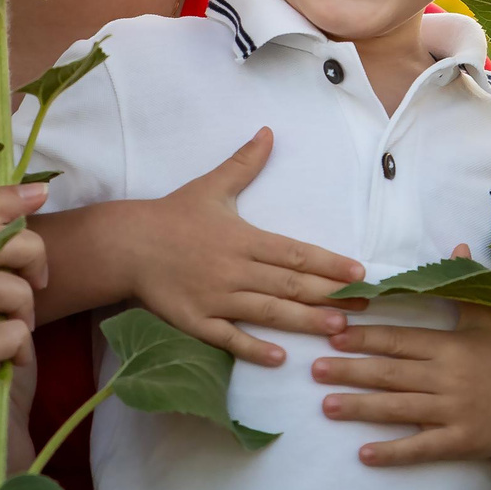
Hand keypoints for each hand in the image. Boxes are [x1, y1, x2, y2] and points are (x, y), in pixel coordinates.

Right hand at [118, 129, 368, 365]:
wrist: (126, 244)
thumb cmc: (172, 215)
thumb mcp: (211, 186)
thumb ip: (244, 163)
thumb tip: (268, 132)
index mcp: (243, 237)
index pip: (295, 252)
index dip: (329, 263)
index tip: (358, 272)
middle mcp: (235, 269)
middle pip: (289, 284)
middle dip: (329, 295)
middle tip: (364, 307)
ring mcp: (216, 298)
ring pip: (267, 312)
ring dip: (304, 320)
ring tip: (337, 329)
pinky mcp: (196, 321)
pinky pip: (228, 338)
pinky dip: (253, 348)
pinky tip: (280, 358)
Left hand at [312, 249, 490, 489]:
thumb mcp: (490, 320)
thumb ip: (465, 287)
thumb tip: (455, 246)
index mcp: (451, 346)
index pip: (400, 340)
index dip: (365, 336)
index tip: (333, 332)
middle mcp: (448, 378)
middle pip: (392, 373)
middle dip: (351, 370)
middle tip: (314, 369)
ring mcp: (454, 412)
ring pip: (400, 409)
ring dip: (361, 407)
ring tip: (326, 406)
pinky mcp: (460, 442)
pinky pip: (422, 448)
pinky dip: (393, 452)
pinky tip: (364, 454)